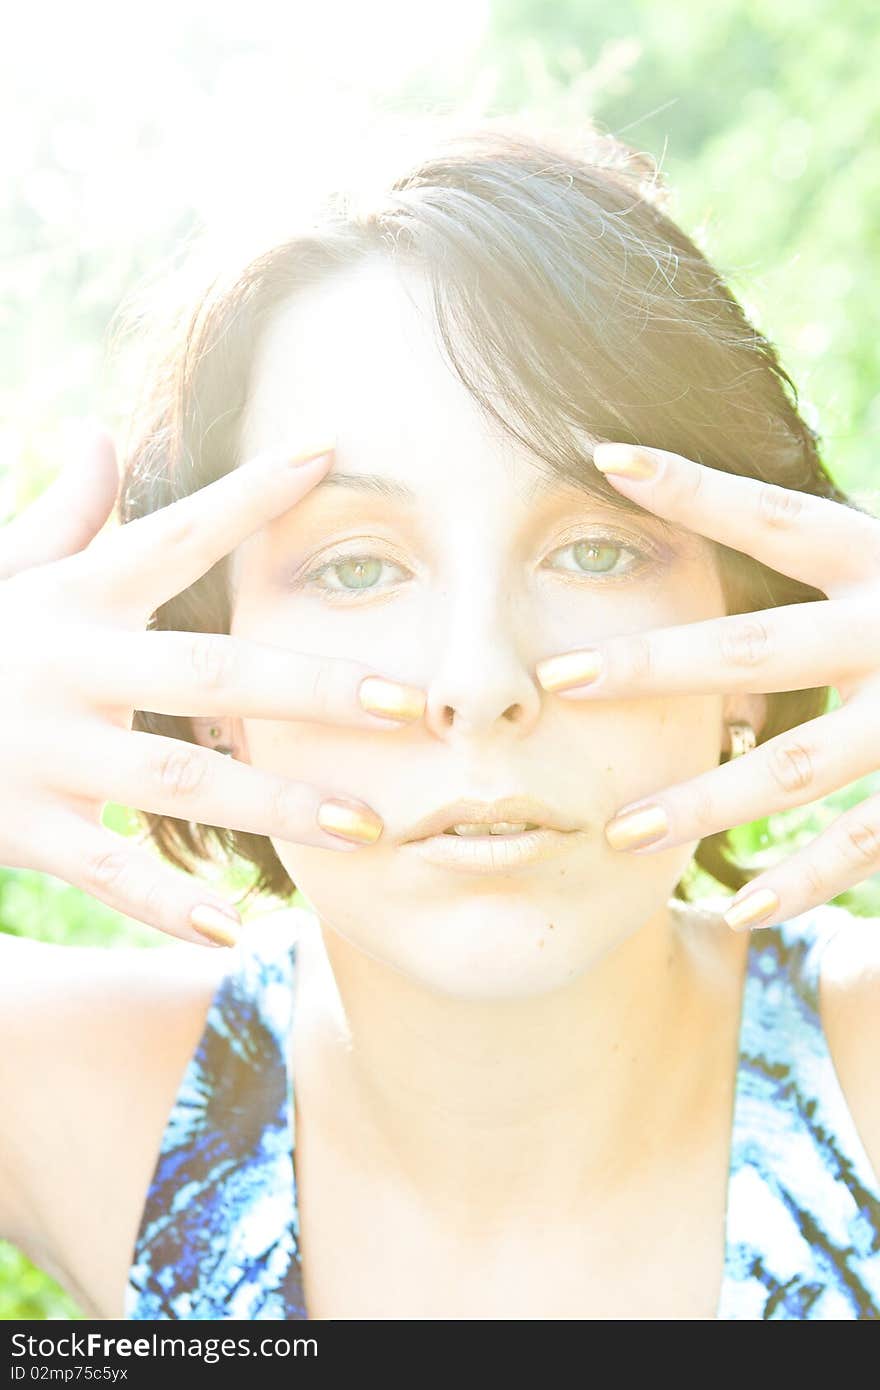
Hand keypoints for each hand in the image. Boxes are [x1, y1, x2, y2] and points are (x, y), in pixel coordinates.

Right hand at [0, 428, 425, 946]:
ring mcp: (45, 748)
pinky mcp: (20, 824)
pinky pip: (105, 869)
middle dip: (313, 685)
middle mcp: (69, 665)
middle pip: (209, 668)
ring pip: (182, 777)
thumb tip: (100, 436)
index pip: (174, 533)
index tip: (331, 455)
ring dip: (278, 803)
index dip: (250, 494)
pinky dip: (166, 901)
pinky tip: (236, 928)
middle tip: (408, 702)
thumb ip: (57, 515)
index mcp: (74, 597)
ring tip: (367, 828)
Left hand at [535, 441, 879, 932]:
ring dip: (705, 800)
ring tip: (619, 834)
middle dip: (653, 665)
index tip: (609, 459)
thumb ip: (836, 557)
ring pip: (797, 766)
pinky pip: (866, 844)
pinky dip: (807, 880)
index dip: (696, 490)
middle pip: (758, 649)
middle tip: (557, 678)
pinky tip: (742, 907)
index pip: (775, 518)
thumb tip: (724, 514)